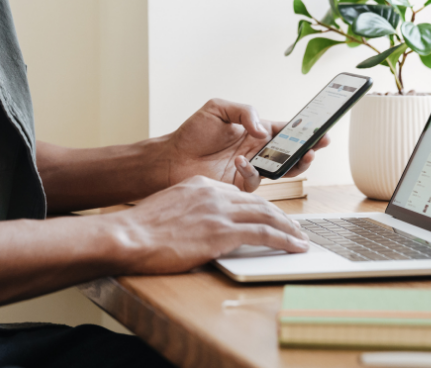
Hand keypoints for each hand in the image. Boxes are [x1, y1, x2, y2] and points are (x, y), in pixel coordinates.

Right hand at [110, 176, 308, 273]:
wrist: (129, 235)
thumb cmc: (142, 229)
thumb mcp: (170, 208)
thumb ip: (191, 210)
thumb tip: (200, 224)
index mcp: (201, 185)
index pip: (239, 194)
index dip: (259, 206)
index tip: (270, 216)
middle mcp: (214, 192)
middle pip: (258, 201)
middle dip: (281, 215)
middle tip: (295, 227)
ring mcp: (220, 211)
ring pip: (267, 215)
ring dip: (289, 228)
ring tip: (301, 238)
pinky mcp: (222, 232)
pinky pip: (264, 233)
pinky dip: (284, 240)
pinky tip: (295, 246)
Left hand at [163, 98, 329, 192]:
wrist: (171, 158)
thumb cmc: (192, 132)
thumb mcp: (218, 108)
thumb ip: (245, 111)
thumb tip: (263, 129)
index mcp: (255, 130)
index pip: (286, 130)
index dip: (304, 130)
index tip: (321, 129)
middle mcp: (256, 151)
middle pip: (291, 151)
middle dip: (309, 148)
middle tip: (319, 145)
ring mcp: (250, 169)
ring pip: (282, 170)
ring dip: (295, 164)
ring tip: (304, 157)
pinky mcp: (240, 185)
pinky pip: (256, 181)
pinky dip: (252, 171)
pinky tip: (241, 161)